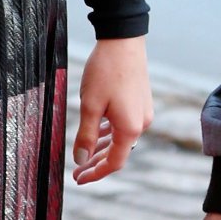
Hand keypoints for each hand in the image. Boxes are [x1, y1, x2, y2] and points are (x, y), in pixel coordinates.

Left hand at [71, 36, 152, 183]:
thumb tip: (81, 159)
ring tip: (84, 153)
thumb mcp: (90, 105)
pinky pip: (124, 124)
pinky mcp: (140, 100)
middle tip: (77, 171)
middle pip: (118, 152)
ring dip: (103, 146)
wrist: (123, 40)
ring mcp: (142, 112)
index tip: (78, 179)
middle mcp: (141, 124)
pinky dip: (110, 131)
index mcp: (130, 129)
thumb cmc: (105, 71)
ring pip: (120, 137)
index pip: (113, 163)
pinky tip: (98, 130)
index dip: (95, 173)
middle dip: (97, 162)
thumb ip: (86, 135)